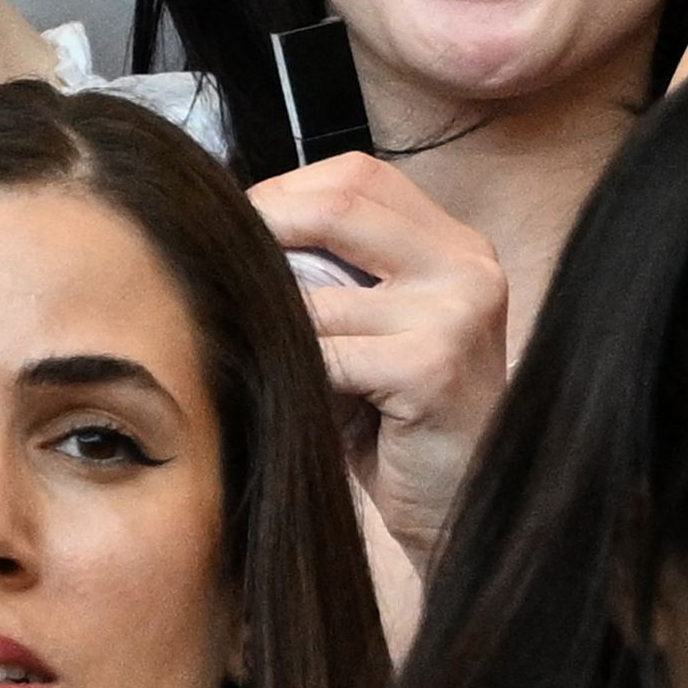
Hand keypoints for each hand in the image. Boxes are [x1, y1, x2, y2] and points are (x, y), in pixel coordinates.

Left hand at [251, 154, 511, 581]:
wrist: (466, 512)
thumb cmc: (399, 428)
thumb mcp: (372, 333)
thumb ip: (331, 280)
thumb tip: (228, 234)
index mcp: (457, 245)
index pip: (358, 175)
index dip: (286, 192)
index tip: (238, 231)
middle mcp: (468, 264)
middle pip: (340, 202)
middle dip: (265, 228)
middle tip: (219, 270)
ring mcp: (458, 310)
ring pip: (318, 288)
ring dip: (269, 320)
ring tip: (246, 346)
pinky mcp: (433, 365)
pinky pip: (327, 353)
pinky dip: (293, 372)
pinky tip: (285, 396)